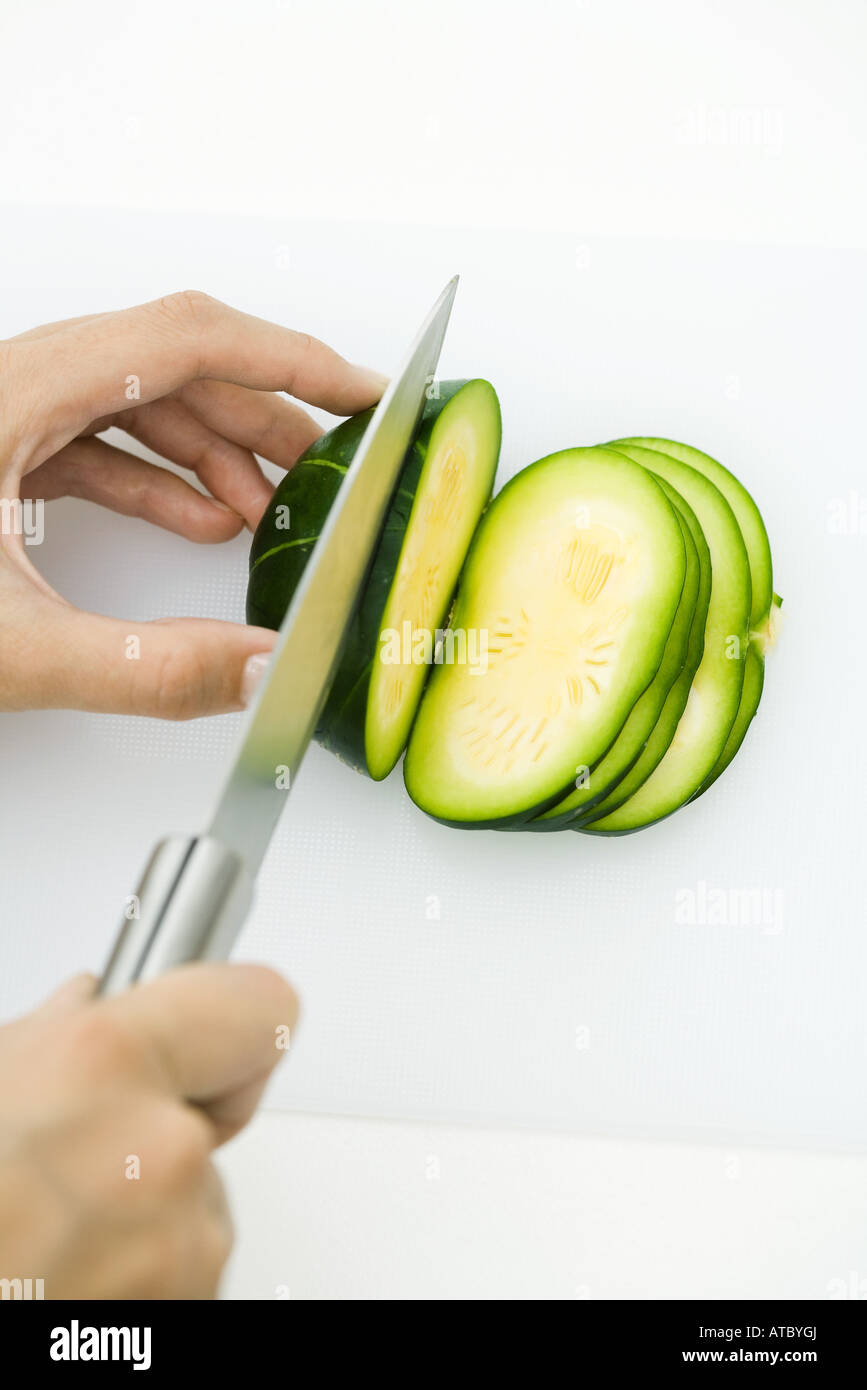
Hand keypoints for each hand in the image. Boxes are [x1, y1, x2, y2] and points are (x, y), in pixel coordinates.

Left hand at [0, 291, 385, 717]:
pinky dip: (155, 479)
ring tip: (268, 511)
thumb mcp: (10, 646)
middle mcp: (7, 385)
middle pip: (168, 366)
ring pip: (132, 401)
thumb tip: (258, 674)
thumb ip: (147, 668)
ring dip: (210, 451)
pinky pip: (92, 443)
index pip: (184, 339)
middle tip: (330, 467)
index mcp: (11, 392)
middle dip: (262, 416)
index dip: (287, 358)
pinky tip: (196, 524)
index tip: (355, 388)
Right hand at [0, 964, 297, 1297]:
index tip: (214, 1037)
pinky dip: (140, 1272)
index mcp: (104, 1065)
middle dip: (156, 1127)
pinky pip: (184, 1268)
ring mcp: (177, 1247)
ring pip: (196, 1199)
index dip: (234, 1017)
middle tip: (73, 1155)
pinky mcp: (184, 1314)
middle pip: (211, 1115)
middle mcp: (159, 1152)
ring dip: (145, 1209)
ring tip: (46, 1233)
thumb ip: (45, 1039)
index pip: (261, 1004)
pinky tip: (65, 1276)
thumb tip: (86, 1007)